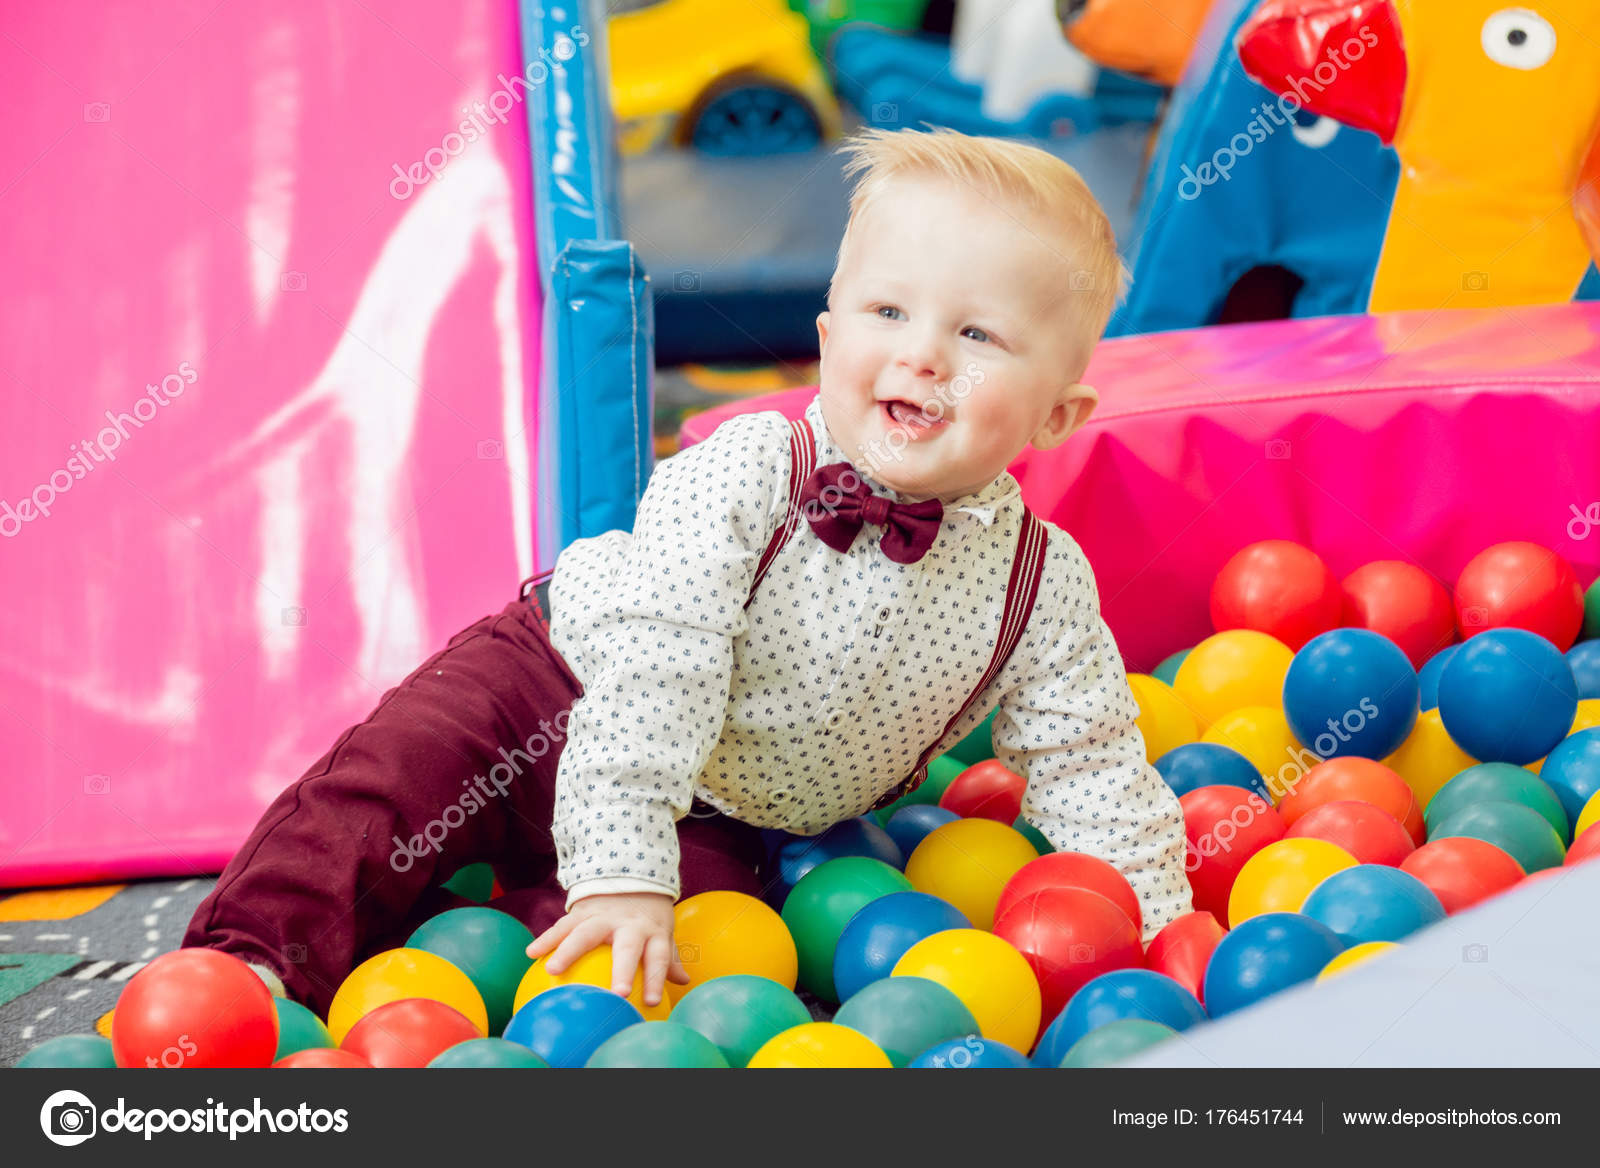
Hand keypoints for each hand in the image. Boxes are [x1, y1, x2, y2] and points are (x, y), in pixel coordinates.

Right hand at [524, 891, 688, 1006]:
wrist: (629, 874)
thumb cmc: (647, 916)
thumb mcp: (662, 932)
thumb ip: (669, 958)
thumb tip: (684, 982)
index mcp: (652, 931)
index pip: (658, 956)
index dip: (656, 978)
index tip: (650, 1001)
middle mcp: (629, 924)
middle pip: (627, 947)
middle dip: (623, 969)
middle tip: (617, 993)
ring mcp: (604, 916)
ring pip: (586, 932)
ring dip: (569, 950)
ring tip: (553, 970)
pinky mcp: (583, 910)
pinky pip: (563, 924)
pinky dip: (547, 937)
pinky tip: (531, 953)